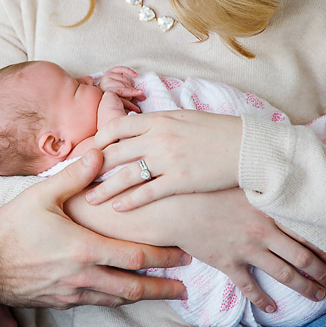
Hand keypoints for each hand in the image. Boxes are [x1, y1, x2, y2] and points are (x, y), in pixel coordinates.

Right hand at [0, 153, 189, 308]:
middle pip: (134, 288)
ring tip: (159, 292)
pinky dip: (114, 298)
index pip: (135, 256)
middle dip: (163, 288)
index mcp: (84, 249)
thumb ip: (75, 176)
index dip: (163, 257)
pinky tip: (118, 292)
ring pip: (116, 299)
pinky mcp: (60, 301)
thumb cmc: (10, 227)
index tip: (184, 254)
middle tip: (184, 287)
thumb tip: (100, 154)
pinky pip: (96, 302)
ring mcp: (72, 293)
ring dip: (141, 296)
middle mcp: (84, 276)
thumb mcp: (41, 195)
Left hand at [85, 110, 240, 210]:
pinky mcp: (180, 180)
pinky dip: (129, 201)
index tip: (88, 150)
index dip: (98, 139)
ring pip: (125, 175)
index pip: (116, 125)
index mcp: (158, 118)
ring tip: (90, 199)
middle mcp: (158, 137)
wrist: (248, 147)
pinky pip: (148, 192)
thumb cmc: (216, 131)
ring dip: (104, 188)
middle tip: (77, 178)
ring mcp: (168, 159)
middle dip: (92, 166)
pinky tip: (117, 209)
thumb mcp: (183, 118)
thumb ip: (158, 123)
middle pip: (114, 152)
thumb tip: (138, 128)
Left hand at [98, 66, 143, 102]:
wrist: (103, 90)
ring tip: (133, 89)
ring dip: (130, 84)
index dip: (131, 93)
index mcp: (106, 91)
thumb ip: (126, 103)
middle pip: (123, 85)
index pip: (121, 91)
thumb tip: (137, 109)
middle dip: (132, 90)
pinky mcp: (112, 70)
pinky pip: (122, 69)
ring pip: (124, 79)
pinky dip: (129, 71)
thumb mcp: (118, 101)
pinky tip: (135, 75)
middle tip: (139, 94)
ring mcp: (108, 75)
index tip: (141, 94)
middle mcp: (105, 82)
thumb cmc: (113, 97)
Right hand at [158, 189, 325, 313]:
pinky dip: (263, 299)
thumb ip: (258, 186)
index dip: (323, 246)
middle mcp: (262, 232)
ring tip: (317, 295)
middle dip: (321, 272)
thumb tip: (276, 181)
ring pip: (284, 274)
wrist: (172, 207)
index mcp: (266, 210)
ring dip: (305, 287)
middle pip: (302, 257)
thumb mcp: (235, 181)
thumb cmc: (202, 189)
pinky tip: (273, 307)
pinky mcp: (228, 263)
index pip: (304, 231)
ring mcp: (246, 250)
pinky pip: (250, 287)